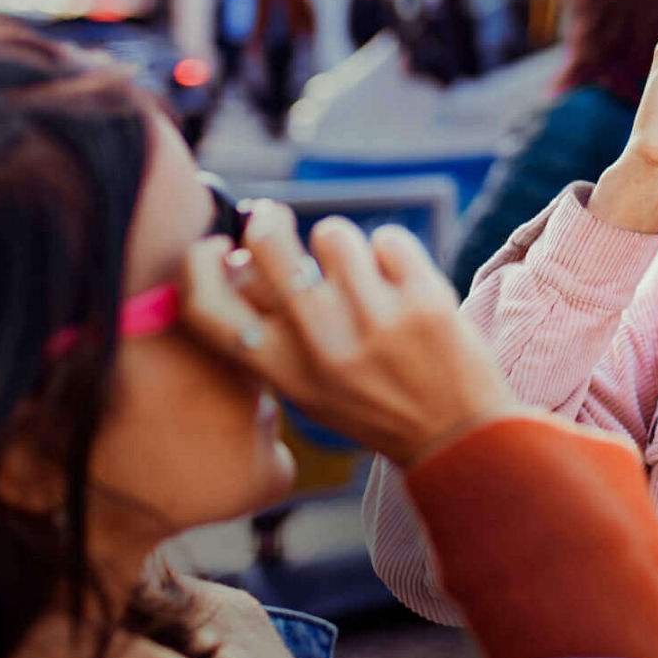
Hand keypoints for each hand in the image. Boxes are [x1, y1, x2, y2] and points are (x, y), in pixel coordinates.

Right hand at [180, 200, 525, 467]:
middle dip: (267, 222)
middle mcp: (323, 346)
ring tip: (361, 273)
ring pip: (333, 233)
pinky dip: (394, 252)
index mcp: (284, 372)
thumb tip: (238, 260)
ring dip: (344, 244)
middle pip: (267, 246)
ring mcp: (375, 321)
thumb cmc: (375, 405)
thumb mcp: (308, 389)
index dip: (197, 263)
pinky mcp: (425, 300)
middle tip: (274, 219)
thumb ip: (273, 335)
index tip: (218, 247)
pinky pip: (389, 237)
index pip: (205, 307)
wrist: (459, 437)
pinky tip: (401, 282)